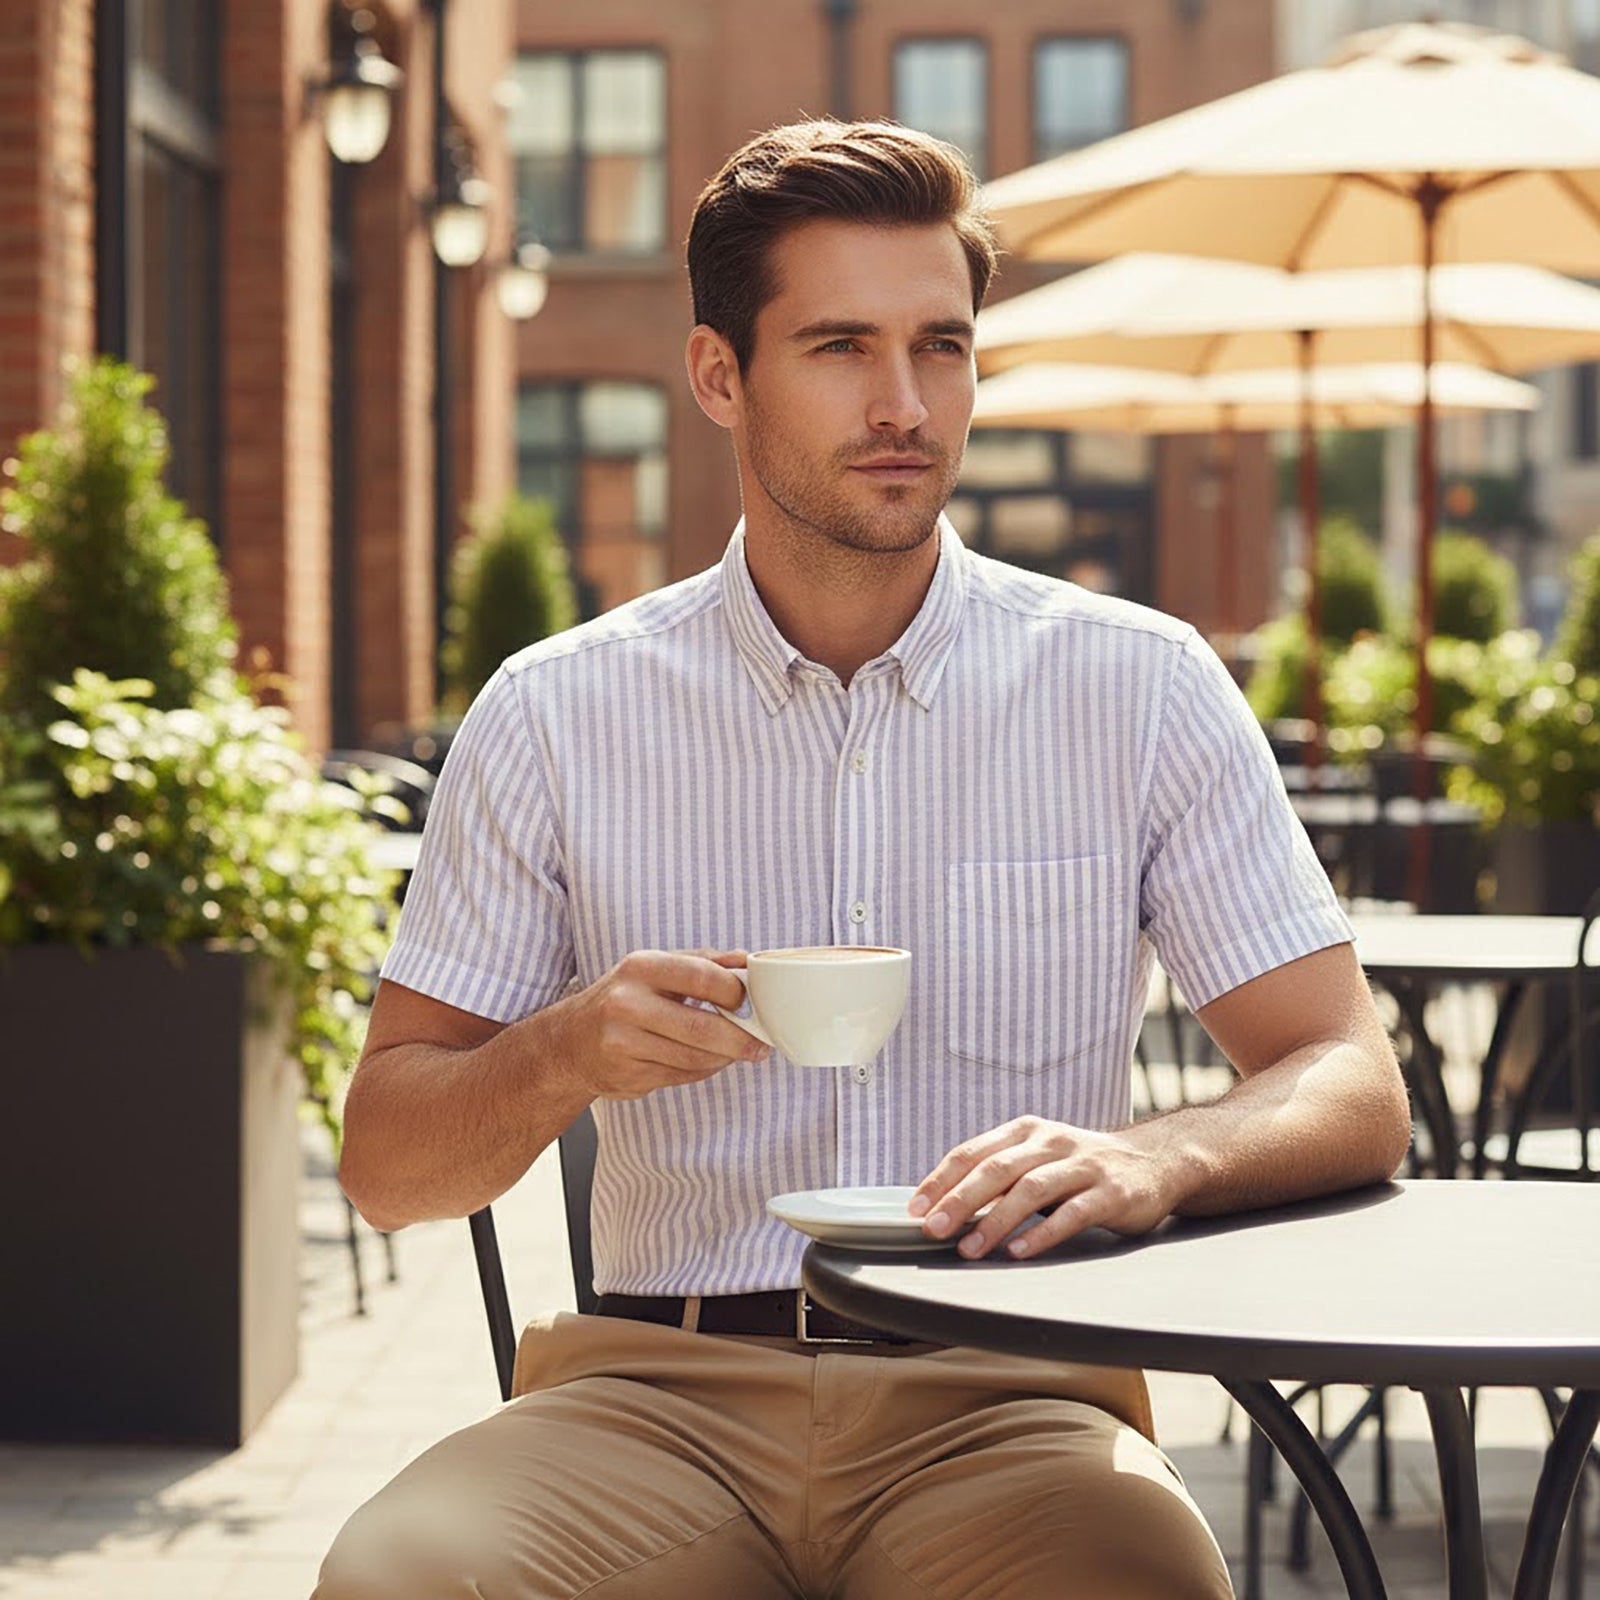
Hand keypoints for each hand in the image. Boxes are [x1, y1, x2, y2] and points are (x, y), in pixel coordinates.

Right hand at [545, 949, 769, 1101]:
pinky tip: (707, 1061)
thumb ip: (702, 962)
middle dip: (740, 1038)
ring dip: (724, 1058)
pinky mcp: (627, 1076)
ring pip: (695, 1058)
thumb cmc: (623, 998)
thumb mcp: (655, 969)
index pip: (702, 976)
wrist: (568, 1043)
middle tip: (761, 1044)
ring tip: (737, 1052)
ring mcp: (623, 1043)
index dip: (736, 992)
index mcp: (640, 967)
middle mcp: (626, 1003)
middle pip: (702, 1026)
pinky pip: (682, 1076)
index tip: (754, 1002)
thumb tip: (746, 959)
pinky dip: (703, 1071)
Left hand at [909, 1116, 1187, 1259]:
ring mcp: (1083, 1166)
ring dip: (996, 1220)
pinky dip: (1043, 1232)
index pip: (973, 1152)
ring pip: (1031, 1189)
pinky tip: (1020, 1250)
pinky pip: (1073, 1213)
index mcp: (1025, 1132)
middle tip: (932, 1229)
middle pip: (997, 1168)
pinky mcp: (1111, 1193)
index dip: (941, 1180)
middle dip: (960, 1200)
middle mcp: (1051, 1142)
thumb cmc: (1081, 1167)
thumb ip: (999, 1175)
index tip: (914, 1209)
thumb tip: (944, 1206)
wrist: (1154, 1161)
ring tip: (970, 1248)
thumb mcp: (1037, 1158)